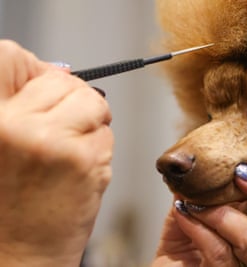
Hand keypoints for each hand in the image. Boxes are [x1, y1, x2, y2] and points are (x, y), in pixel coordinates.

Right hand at [0, 40, 112, 266]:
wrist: (16, 257)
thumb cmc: (6, 206)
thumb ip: (19, 104)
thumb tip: (56, 71)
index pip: (9, 56)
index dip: (32, 69)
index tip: (42, 85)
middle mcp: (12, 124)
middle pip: (62, 79)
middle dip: (70, 99)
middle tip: (62, 130)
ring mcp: (50, 140)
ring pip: (91, 101)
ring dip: (89, 123)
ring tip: (69, 153)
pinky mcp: (83, 160)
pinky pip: (105, 132)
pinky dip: (98, 147)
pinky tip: (78, 171)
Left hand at [152, 149, 246, 266]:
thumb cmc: (182, 234)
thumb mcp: (193, 198)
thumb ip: (204, 177)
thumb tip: (204, 149)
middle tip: (242, 173)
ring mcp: (243, 263)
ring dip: (225, 214)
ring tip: (196, 203)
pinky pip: (220, 253)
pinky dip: (199, 228)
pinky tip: (184, 213)